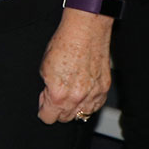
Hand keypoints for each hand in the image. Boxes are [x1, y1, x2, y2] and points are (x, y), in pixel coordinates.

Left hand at [39, 9, 111, 123]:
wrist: (85, 30)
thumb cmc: (64, 44)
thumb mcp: (44, 68)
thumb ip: (47, 88)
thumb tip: (48, 96)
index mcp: (58, 94)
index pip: (48, 118)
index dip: (43, 109)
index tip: (44, 103)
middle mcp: (77, 98)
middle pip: (65, 118)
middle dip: (58, 108)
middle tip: (56, 93)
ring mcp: (93, 94)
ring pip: (81, 114)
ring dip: (74, 107)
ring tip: (70, 92)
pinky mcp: (104, 88)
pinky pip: (95, 105)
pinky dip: (88, 102)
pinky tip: (83, 92)